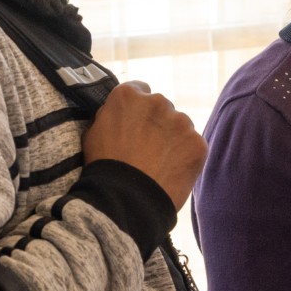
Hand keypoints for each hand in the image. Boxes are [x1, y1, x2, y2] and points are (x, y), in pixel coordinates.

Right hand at [82, 81, 206, 209]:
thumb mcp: (93, 133)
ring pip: (180, 126)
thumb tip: (122, 112)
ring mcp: (181, 121)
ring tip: (158, 164)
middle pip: (162, 108)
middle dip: (156, 123)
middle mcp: (157, 102)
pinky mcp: (197, 142)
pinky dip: (185, 156)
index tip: (135, 123)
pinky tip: (170, 171)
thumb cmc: (103, 168)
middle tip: (146, 149)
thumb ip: (111, 115)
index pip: (139, 91)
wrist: (124, 200)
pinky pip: (193, 145)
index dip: (137, 109)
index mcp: (128, 96)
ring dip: (173, 139)